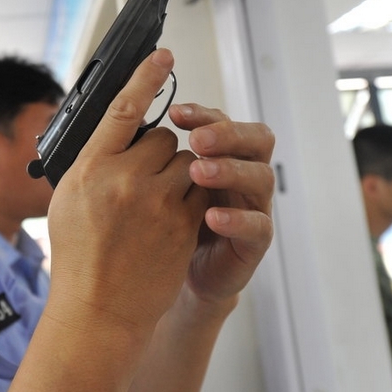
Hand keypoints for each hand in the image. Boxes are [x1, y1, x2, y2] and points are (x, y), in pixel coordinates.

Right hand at [46, 49, 209, 335]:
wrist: (99, 309)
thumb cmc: (78, 256)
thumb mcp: (68, 199)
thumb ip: (93, 162)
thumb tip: (116, 131)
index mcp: (89, 168)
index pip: (122, 108)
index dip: (145, 76)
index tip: (163, 55)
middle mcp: (124, 179)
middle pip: (160, 137)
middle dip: (157, 153)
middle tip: (144, 179)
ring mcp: (157, 202)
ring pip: (185, 161)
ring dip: (178, 174)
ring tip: (158, 202)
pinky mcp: (183, 224)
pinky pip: (201, 190)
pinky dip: (193, 196)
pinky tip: (174, 216)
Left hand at [168, 104, 274, 305]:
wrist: (178, 278)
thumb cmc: (165, 225)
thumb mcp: (156, 186)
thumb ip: (151, 156)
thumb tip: (130, 124)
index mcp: (219, 155)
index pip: (221, 121)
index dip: (203, 114)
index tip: (176, 113)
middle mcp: (242, 174)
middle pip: (256, 138)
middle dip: (227, 134)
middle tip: (197, 141)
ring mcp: (253, 207)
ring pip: (261, 177)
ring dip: (231, 170)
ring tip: (198, 173)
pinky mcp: (254, 242)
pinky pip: (258, 225)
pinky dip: (237, 218)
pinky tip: (212, 216)